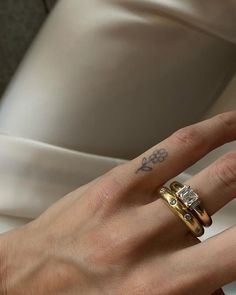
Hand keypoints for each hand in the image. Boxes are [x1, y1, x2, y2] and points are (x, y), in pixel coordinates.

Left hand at [1, 112, 235, 294]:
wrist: (25, 282)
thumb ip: (189, 294)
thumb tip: (218, 280)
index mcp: (164, 291)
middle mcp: (154, 248)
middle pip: (228, 196)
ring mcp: (134, 208)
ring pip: (211, 174)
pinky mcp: (116, 182)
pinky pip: (173, 149)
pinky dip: (210, 133)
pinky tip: (231, 124)